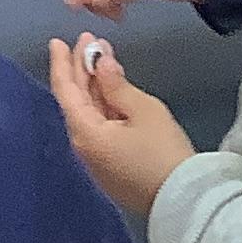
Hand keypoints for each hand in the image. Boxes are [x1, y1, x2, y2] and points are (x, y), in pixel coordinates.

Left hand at [47, 35, 198, 216]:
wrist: (183, 200)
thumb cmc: (163, 152)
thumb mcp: (144, 110)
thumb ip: (117, 85)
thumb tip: (101, 64)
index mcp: (85, 133)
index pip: (65, 91)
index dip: (61, 64)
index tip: (57, 41)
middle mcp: (83, 147)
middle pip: (76, 102)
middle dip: (82, 70)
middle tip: (90, 41)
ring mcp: (97, 160)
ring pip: (89, 114)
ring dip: (95, 86)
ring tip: (103, 58)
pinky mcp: (111, 167)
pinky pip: (100, 128)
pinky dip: (103, 105)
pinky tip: (112, 90)